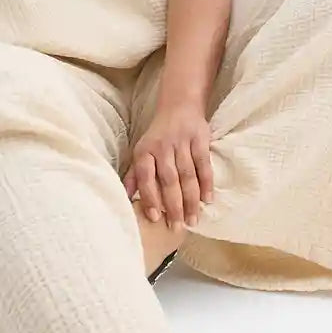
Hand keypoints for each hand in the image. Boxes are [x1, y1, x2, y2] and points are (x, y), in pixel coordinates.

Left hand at [123, 102, 213, 229]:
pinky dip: (207, 183)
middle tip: (178, 227)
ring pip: (187, 175)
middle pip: (169, 180)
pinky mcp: (200, 139)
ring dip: (191, 199)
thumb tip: (123, 199)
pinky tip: (208, 199)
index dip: (150, 198)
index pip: (146, 177)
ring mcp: (182, 143)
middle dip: (173, 205)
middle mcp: (162, 147)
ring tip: (193, 220)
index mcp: (144, 151)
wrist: (179, 104)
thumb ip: (133, 176)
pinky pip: (204, 164)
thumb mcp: (141, 151)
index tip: (155, 219)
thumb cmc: (157, 136)